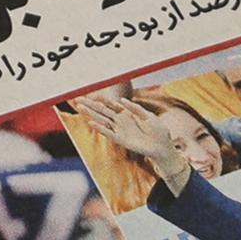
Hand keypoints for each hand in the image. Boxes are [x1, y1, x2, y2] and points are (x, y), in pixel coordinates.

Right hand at [73, 94, 188, 185]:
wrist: (162, 146)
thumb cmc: (158, 131)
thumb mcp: (148, 116)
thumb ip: (135, 108)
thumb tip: (122, 100)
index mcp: (126, 114)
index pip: (111, 104)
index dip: (101, 99)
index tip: (91, 93)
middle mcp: (120, 121)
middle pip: (102, 111)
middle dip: (90, 105)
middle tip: (78, 99)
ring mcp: (119, 130)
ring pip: (102, 120)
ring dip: (91, 114)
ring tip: (80, 107)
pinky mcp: (121, 140)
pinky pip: (109, 133)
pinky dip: (100, 128)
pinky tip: (92, 123)